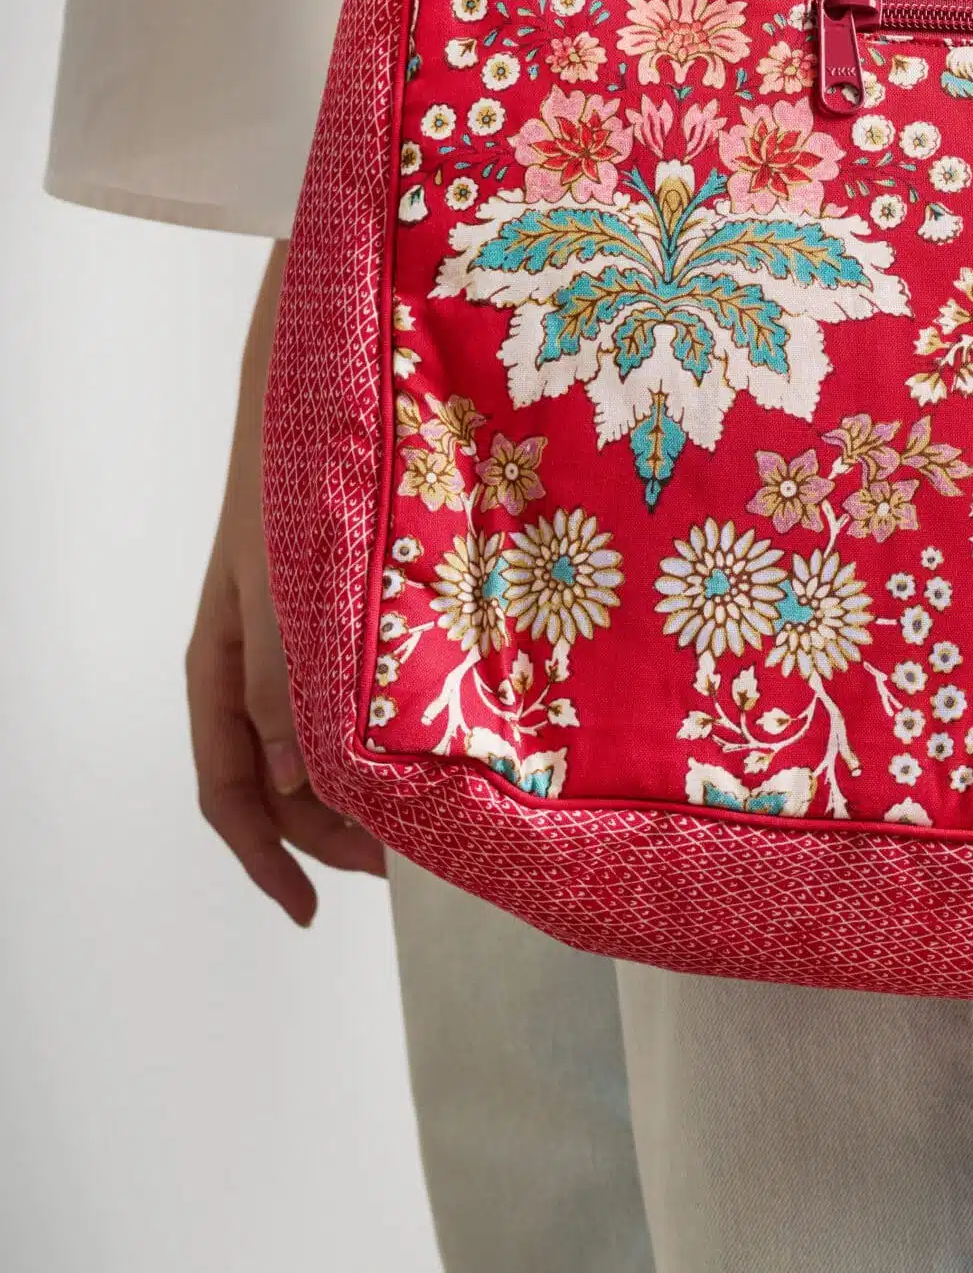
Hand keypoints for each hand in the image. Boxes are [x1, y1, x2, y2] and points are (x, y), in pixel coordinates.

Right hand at [187, 245, 384, 924]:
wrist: (330, 362)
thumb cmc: (300, 463)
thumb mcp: (288, 589)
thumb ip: (286, 687)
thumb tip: (304, 789)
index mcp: (227, 657)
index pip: (229, 789)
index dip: (271, 859)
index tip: (319, 910)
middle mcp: (262, 648)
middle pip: (282, 775)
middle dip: (334, 830)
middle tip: (407, 861)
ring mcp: (306, 621)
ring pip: (323, 734)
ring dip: (367, 784)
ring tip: (432, 814)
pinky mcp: (352, 590)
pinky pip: (356, 680)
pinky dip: (390, 723)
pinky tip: (445, 730)